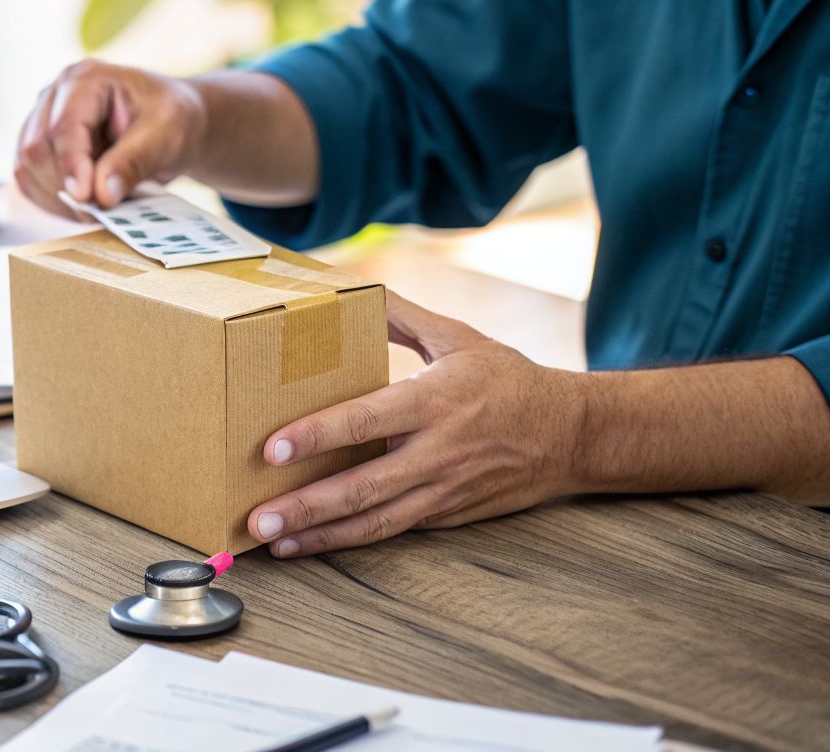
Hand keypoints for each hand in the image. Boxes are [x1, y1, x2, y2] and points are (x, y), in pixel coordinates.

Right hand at [13, 58, 207, 218]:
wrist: (171, 124)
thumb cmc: (172, 119)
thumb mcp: (165, 137)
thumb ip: (133, 162)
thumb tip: (101, 195)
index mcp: (85, 80)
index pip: (64, 126)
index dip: (71, 164)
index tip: (85, 198)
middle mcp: (54, 97)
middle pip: (38, 150)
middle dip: (66, 187)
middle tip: (101, 213)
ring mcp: (42, 122)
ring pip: (27, 169)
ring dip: (58, 199)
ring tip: (97, 211)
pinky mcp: (40, 149)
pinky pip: (30, 182)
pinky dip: (53, 203)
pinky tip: (83, 208)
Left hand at [247, 292, 586, 556]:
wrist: (571, 434)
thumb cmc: (508, 380)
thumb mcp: (458, 338)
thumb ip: (402, 314)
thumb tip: (350, 286)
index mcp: (435, 401)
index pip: (367, 421)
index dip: (319, 436)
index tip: (274, 447)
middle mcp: (437, 452)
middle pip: (363, 487)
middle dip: (307, 505)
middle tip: (257, 517)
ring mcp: (443, 491)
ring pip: (375, 522)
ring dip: (321, 535)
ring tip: (273, 541)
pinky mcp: (446, 515)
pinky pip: (392, 530)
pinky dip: (350, 540)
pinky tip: (311, 543)